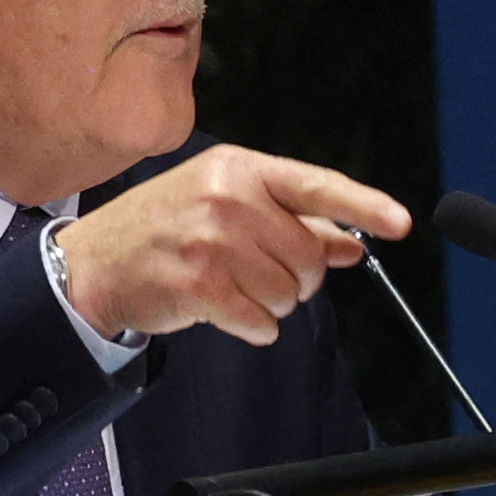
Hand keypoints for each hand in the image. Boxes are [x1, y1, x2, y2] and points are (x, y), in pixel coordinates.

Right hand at [58, 145, 411, 343]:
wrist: (95, 262)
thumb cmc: (164, 228)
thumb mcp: (226, 206)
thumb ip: (294, 224)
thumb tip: (353, 247)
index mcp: (241, 169)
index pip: (318, 186)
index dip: (365, 207)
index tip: (401, 223)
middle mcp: (229, 198)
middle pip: (311, 255)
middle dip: (297, 276)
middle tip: (257, 271)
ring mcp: (214, 241)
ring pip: (291, 293)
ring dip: (273, 304)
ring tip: (233, 287)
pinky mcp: (201, 284)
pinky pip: (263, 322)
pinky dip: (253, 327)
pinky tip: (225, 310)